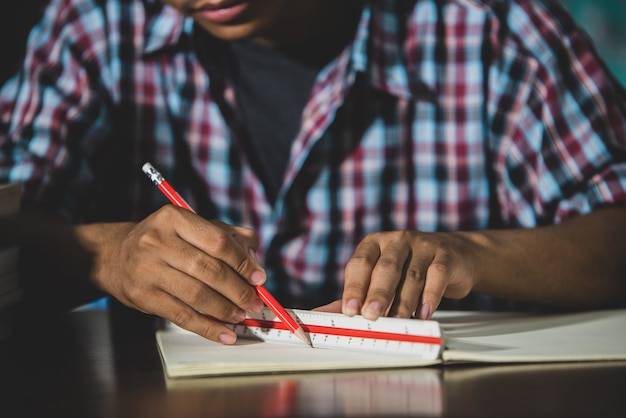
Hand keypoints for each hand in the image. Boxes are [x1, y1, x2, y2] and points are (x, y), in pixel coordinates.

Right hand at [88, 205, 265, 343]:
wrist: (115, 256)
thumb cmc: (163, 240)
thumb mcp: (192, 227)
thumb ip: (227, 236)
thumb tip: (254, 260)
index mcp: (174, 217)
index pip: (217, 241)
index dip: (242, 262)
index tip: (259, 277)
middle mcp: (157, 241)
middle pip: (209, 270)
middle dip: (239, 290)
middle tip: (254, 301)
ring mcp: (147, 269)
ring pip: (197, 295)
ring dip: (226, 309)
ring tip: (241, 315)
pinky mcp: (142, 296)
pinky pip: (182, 316)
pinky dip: (208, 328)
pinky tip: (225, 333)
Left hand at [341, 230, 483, 320]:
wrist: (456, 255)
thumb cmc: (410, 268)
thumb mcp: (381, 276)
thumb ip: (355, 294)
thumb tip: (323, 314)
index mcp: (374, 243)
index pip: (360, 264)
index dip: (354, 287)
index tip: (349, 310)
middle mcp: (397, 240)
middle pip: (385, 268)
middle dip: (377, 294)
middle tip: (371, 316)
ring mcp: (423, 245)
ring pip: (411, 275)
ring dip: (403, 302)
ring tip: (397, 321)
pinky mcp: (445, 256)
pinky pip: (436, 276)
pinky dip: (429, 297)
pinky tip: (423, 313)